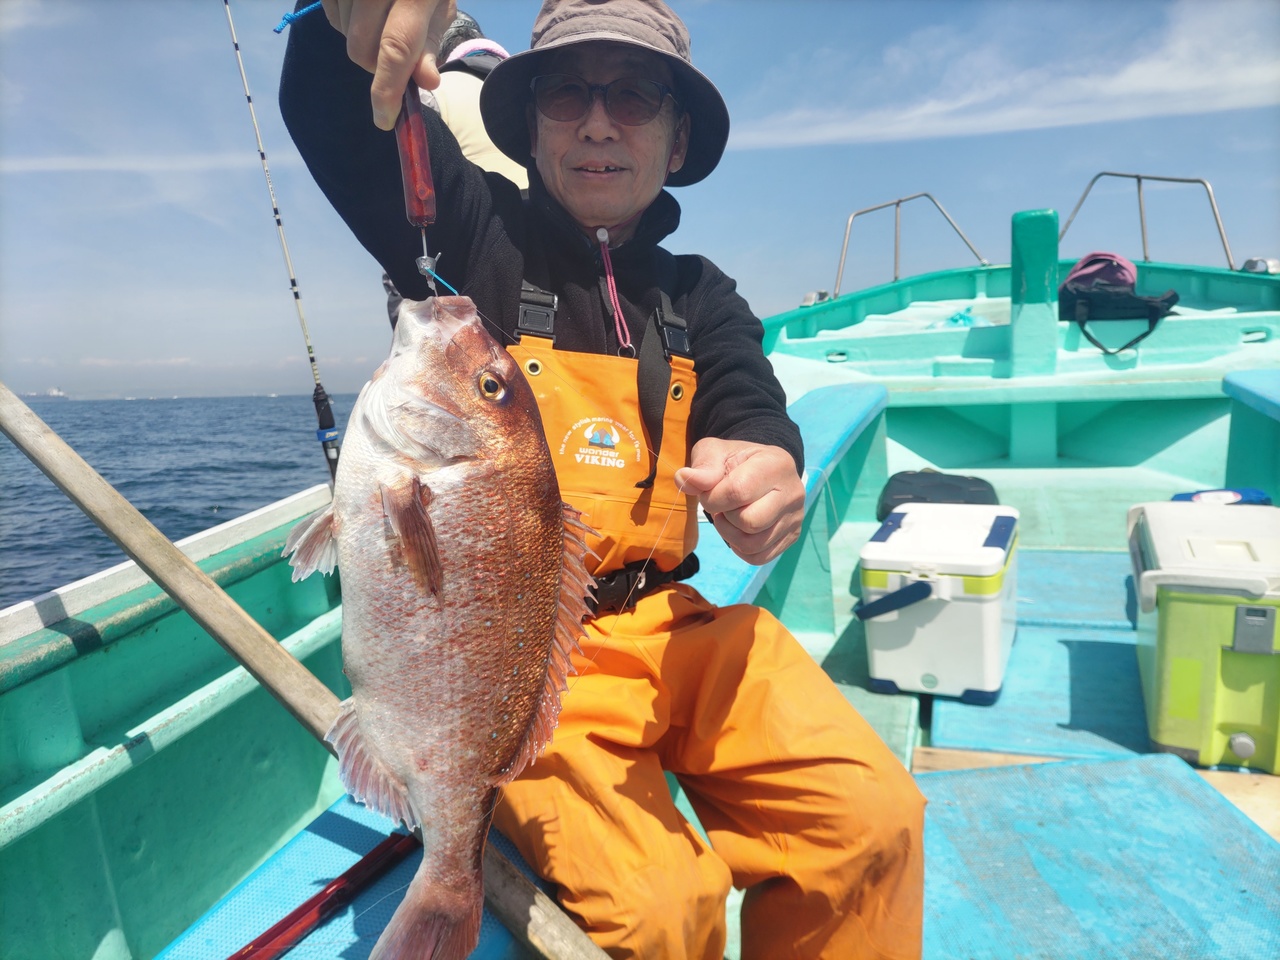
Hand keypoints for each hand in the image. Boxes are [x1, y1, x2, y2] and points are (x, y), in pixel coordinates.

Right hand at [321, 0, 456, 128]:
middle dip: (377, 67)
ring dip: (363, 43)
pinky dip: (347, 23)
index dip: (387, 89)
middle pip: (362, 50)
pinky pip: (332, 16)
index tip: (384, 119)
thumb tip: (426, 82)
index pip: (395, 48)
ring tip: (381, 21)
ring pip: (345, 36)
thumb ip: (430, 43)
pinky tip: (364, 10)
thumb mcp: (439, 5)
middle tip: (395, 58)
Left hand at [675, 438, 804, 565]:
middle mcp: (793, 492)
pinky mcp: (792, 536)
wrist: (761, 469)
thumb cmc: (735, 461)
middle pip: (750, 522)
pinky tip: (737, 530)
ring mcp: (796, 517)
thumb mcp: (715, 452)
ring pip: (753, 544)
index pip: (738, 492)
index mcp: (776, 464)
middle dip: (725, 517)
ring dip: (730, 535)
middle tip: (723, 506)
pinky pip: (759, 557)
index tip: (710, 492)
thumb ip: (702, 467)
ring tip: (729, 517)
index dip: (713, 498)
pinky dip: (740, 549)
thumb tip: (684, 478)